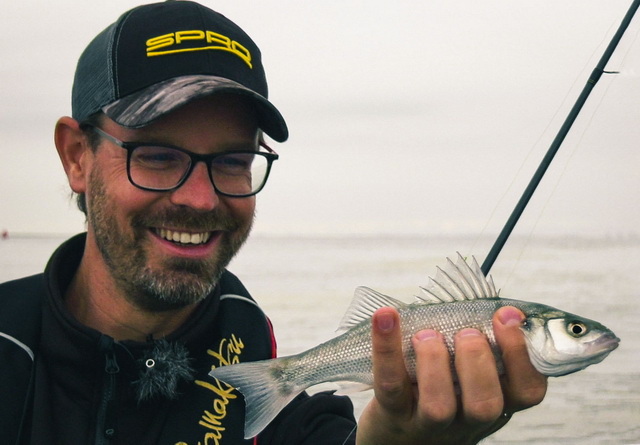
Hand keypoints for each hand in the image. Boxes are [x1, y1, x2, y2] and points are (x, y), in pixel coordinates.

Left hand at [355, 306, 546, 443]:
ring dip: (436, 362)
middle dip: (478, 361)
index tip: (509, 315)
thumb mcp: (468, 380)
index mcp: (493, 403)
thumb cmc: (439, 393)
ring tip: (428, 335)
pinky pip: (390, 384)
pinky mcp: (391, 415)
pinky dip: (386, 347)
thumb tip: (493, 304)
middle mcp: (465, 420)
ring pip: (439, 406)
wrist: (395, 438)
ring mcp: (427, 423)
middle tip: (466, 333)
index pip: (527, 390)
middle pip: (486, 406)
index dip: (522, 353)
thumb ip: (482, 349)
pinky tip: (385, 316)